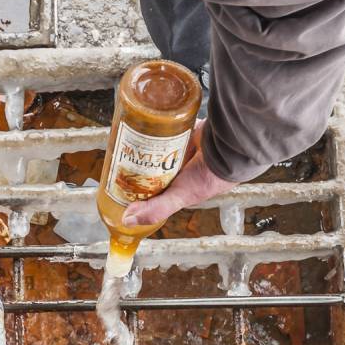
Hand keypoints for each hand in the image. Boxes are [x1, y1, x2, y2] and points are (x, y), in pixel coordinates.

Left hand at [122, 122, 237, 226]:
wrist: (228, 147)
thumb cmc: (208, 177)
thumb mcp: (179, 197)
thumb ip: (155, 209)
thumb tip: (126, 220)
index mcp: (176, 186)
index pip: (150, 186)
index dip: (134, 183)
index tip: (117, 177)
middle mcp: (178, 167)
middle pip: (149, 164)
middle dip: (135, 161)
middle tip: (117, 154)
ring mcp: (180, 149)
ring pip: (155, 146)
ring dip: (143, 142)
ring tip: (125, 138)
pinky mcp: (183, 131)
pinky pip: (165, 128)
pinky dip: (155, 127)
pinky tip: (141, 125)